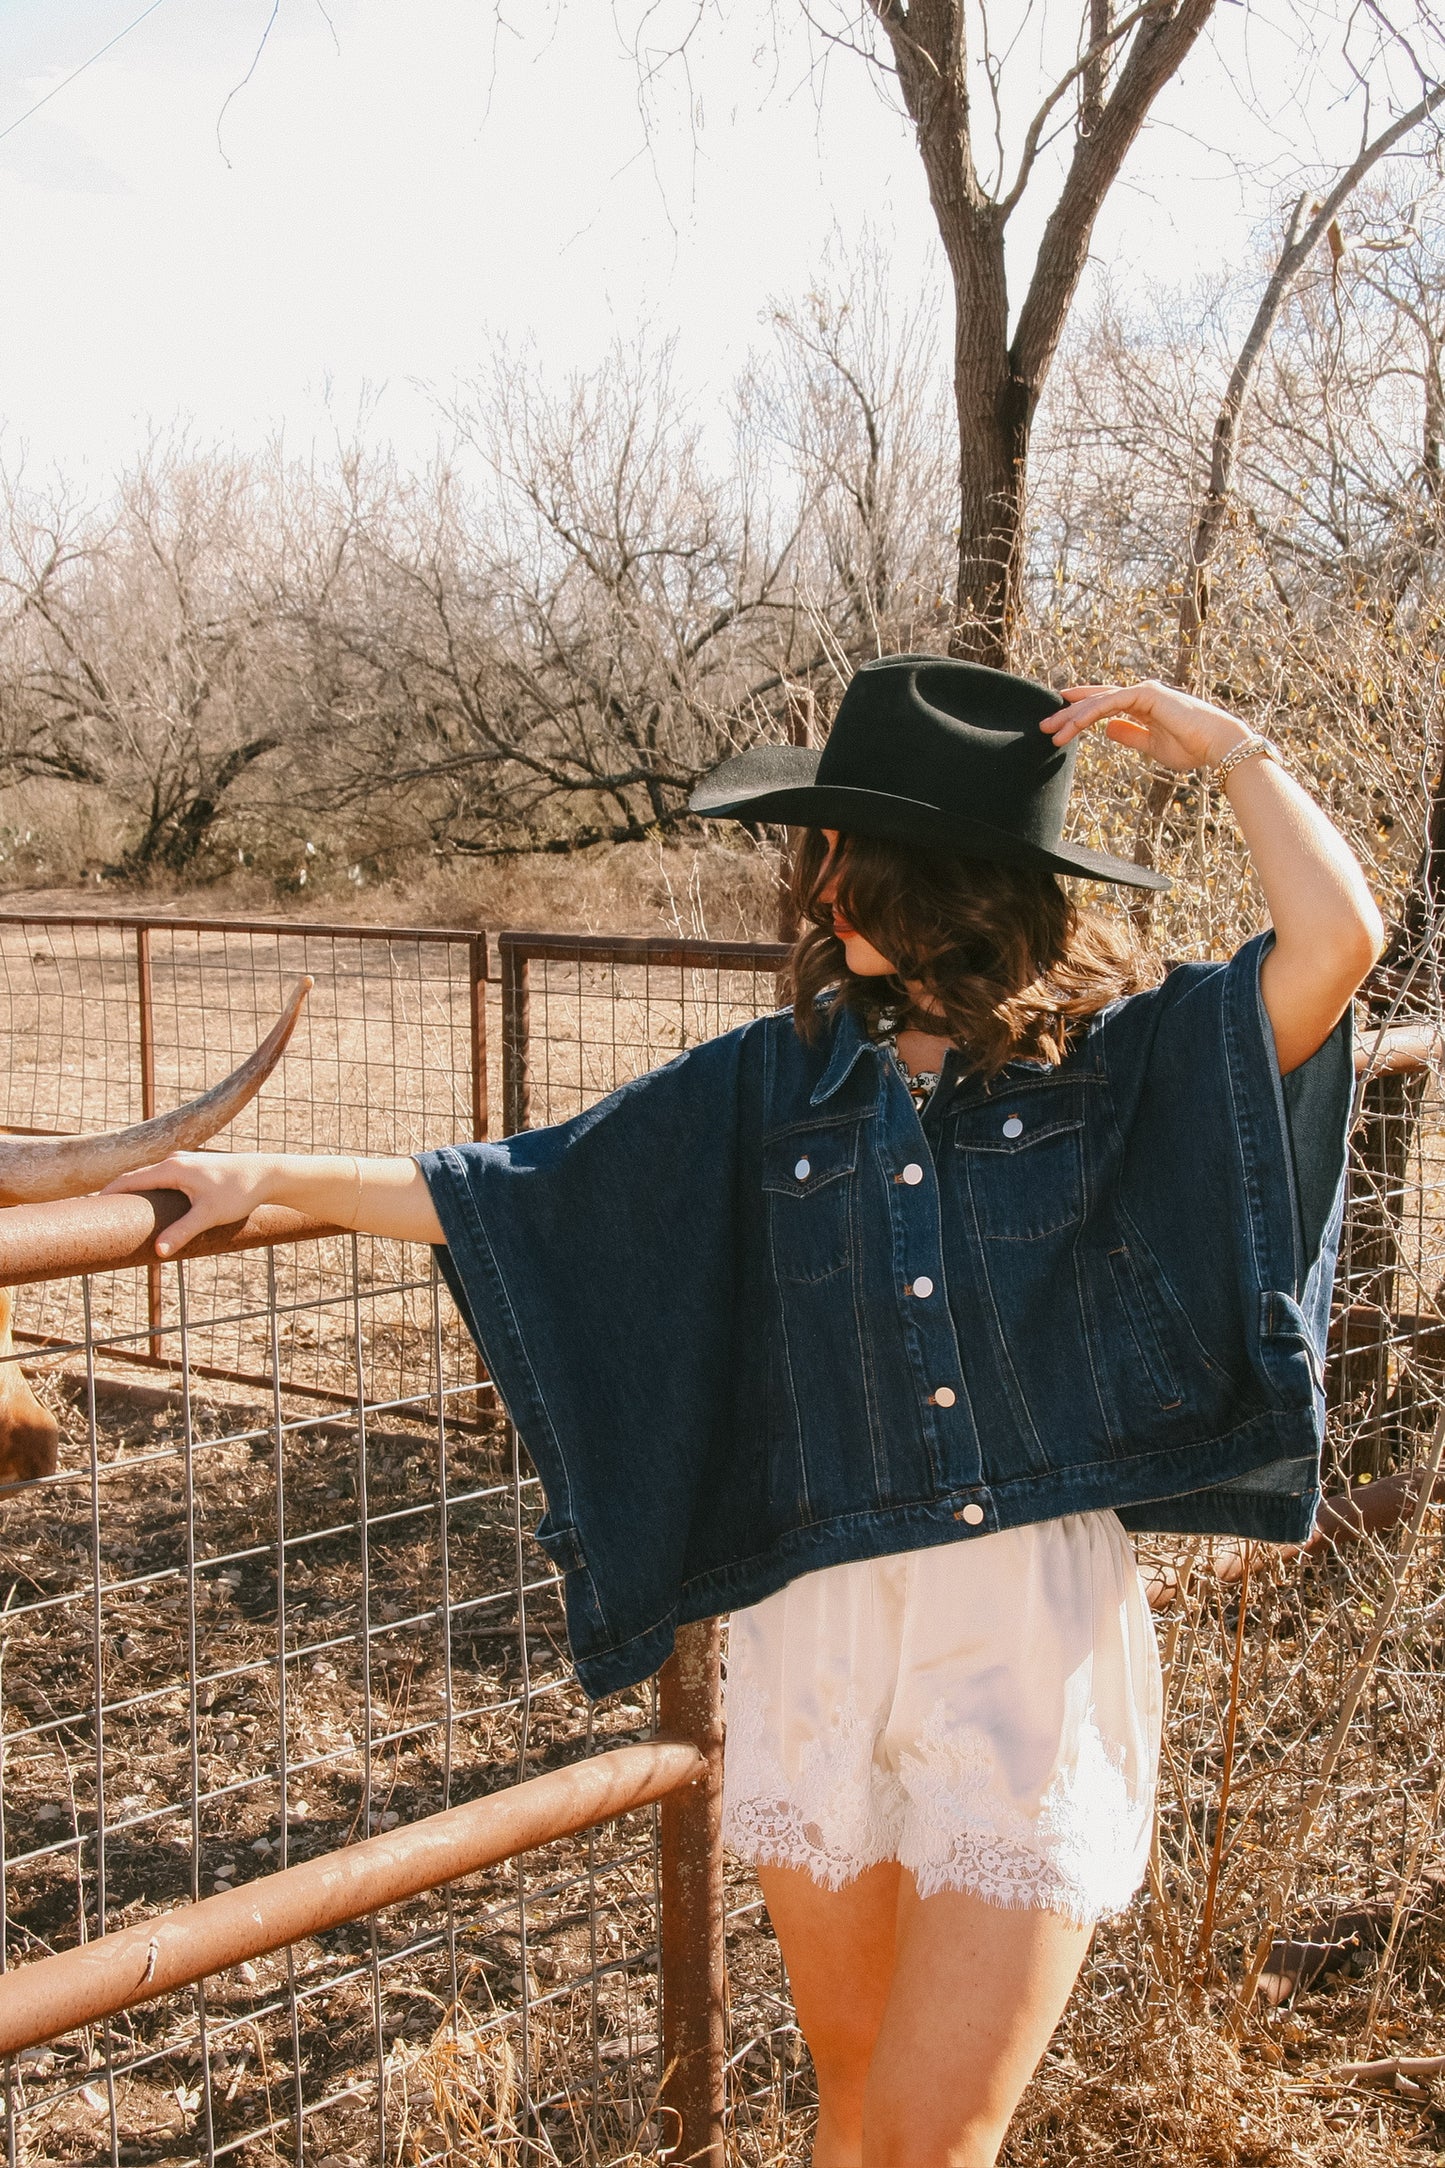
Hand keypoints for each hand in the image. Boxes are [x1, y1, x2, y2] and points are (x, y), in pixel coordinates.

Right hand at [102, 1152, 276, 1256]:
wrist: (268, 1173)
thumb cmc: (239, 1191)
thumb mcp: (208, 1215)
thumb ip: (182, 1232)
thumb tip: (158, 1252)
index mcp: (171, 1168)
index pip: (129, 1180)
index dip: (108, 1194)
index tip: (89, 1210)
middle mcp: (174, 1160)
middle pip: (136, 1178)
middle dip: (117, 1196)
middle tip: (97, 1216)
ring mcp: (184, 1162)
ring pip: (150, 1179)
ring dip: (135, 1193)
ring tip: (119, 1215)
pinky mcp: (194, 1168)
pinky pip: (163, 1180)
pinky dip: (151, 1191)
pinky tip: (150, 1207)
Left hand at [1042, 681, 1252, 773]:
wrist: (1217, 745)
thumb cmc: (1192, 747)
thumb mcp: (1152, 746)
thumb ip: (1131, 736)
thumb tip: (1108, 729)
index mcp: (1142, 705)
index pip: (1104, 704)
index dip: (1080, 710)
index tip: (1058, 720)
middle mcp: (1141, 694)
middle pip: (1096, 700)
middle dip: (1068, 713)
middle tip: (1044, 726)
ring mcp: (1143, 692)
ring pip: (1099, 701)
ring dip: (1073, 716)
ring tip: (1052, 732)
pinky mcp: (1146, 694)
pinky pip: (1110, 702)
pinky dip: (1090, 713)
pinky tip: (1073, 725)